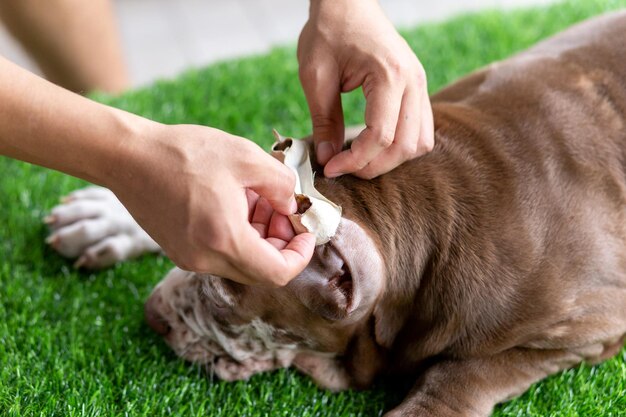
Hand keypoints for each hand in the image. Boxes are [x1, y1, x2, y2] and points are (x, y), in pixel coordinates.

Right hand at [107, 123, 315, 285]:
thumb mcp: (245, 157)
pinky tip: (235, 202)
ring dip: (259, 237)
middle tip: (282, 208)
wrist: (127, 156)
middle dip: (281, 242)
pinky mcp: (180, 251)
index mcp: (225, 240)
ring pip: (241, 261)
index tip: (306, 230)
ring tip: (257, 198)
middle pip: (261, 271)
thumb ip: (281, 184)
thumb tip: (292, 206)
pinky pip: (221, 254)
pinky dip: (238, 235)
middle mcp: (205, 259)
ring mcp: (190, 259)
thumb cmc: (184, 153)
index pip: (278, 273)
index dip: (301, 254)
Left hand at [298, 0, 433, 178]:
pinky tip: (374, 144)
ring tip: (359, 158)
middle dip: (373, 166)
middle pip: (406, 146)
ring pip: (420, 143)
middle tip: (343, 168)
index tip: (330, 167)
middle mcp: (413, 81)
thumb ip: (323, 120)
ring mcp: (420, 84)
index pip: (381, 136)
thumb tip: (327, 159)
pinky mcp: (417, 88)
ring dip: (391, 159)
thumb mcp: (316, 76)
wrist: (347, 2)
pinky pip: (421, 129)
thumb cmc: (329, 32)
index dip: (355, 160)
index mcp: (389, 75)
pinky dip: (401, 145)